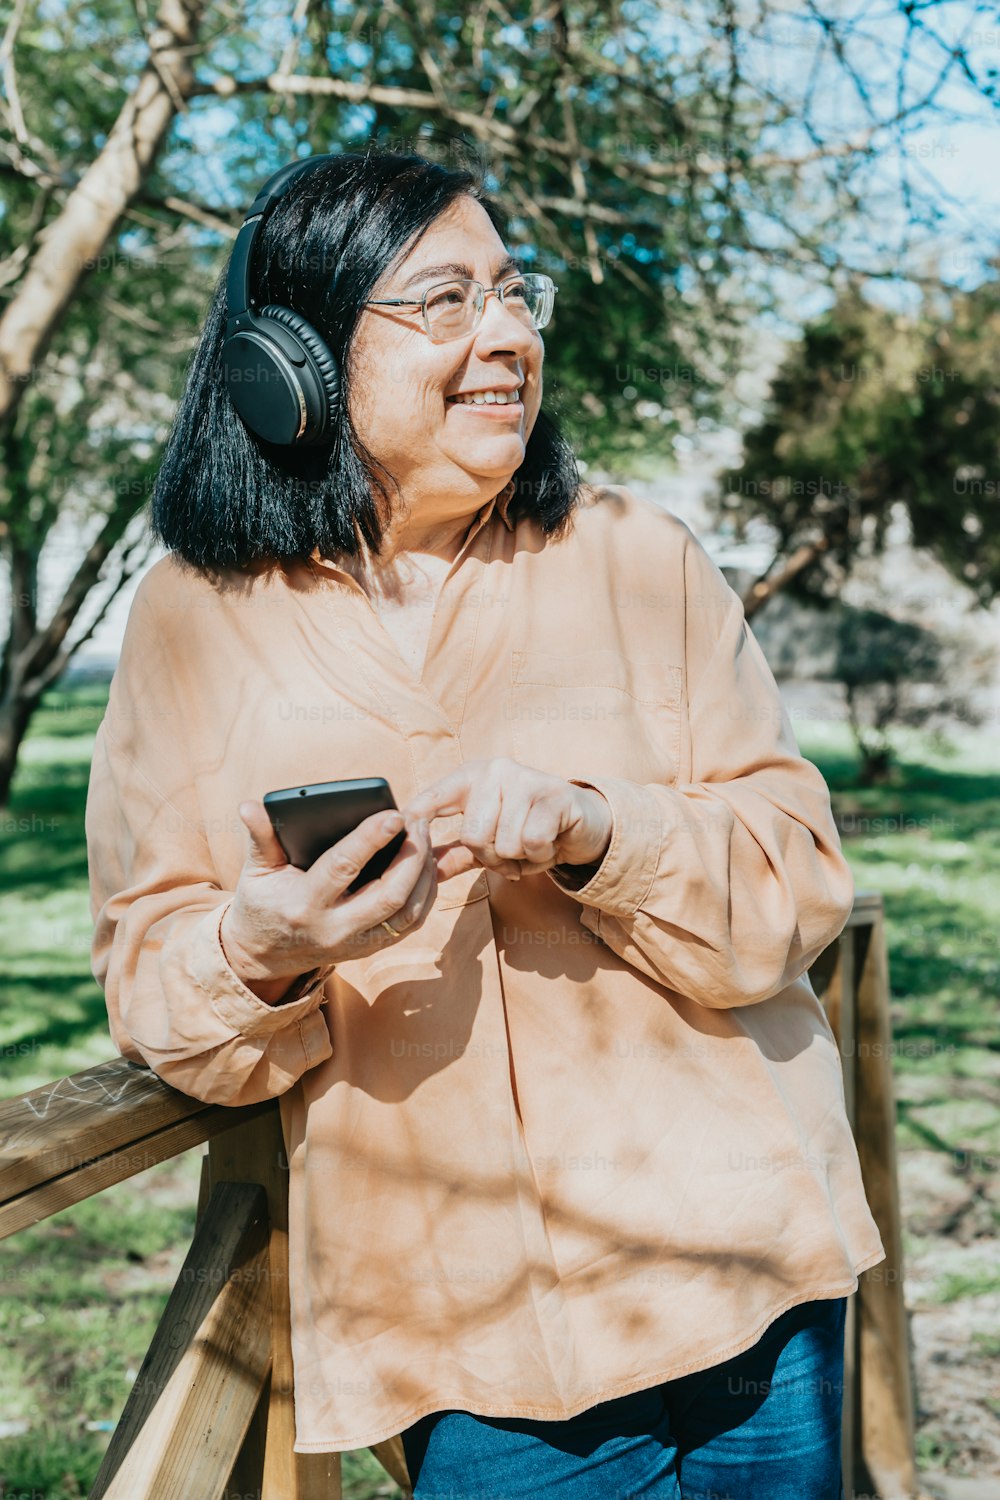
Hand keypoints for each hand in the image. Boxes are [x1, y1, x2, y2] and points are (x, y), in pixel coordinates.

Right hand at [220, 800, 437, 984]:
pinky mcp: (372, 948)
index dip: (371, 839)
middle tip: (420, 821)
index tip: (395, 814)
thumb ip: (260, 837)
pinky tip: (427, 865)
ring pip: (407, 912)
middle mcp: (334, 929)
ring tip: (427, 837)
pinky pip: (410, 923)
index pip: (343, 868)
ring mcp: (357, 944)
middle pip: (389, 895)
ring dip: (424, 874)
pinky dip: (425, 893)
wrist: (264, 955)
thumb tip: (249, 805)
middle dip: (412, 855)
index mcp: (303, 904)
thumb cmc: (263, 902)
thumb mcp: (256, 871)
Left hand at [400, 758, 612, 881]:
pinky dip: (540, 855)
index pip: (433, 797)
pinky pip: (531, 843)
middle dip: (493, 858)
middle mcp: (495, 770)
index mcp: (471, 778)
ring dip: (520, 858)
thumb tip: (419, 871)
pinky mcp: (554, 794)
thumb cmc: (529, 831)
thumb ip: (455, 854)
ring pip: (503, 844)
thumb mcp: (488, 843)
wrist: (583, 825)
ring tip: (533, 845)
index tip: (400, 831)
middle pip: (472, 835)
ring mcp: (524, 778)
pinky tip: (550, 842)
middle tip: (511, 853)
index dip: (415, 817)